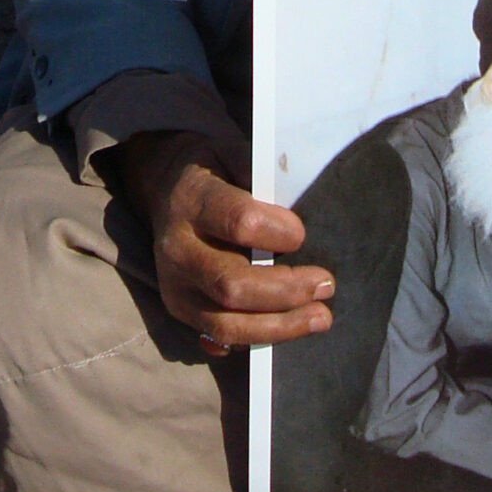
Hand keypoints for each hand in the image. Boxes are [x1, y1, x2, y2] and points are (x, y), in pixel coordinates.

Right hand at [119, 131, 330, 354]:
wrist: (165, 190)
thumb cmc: (214, 171)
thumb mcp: (233, 153)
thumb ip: (263, 175)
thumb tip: (302, 203)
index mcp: (192, 200)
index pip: (239, 223)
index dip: (278, 233)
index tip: (303, 235)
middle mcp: (177, 248)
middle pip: (232, 285)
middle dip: (287, 291)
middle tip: (326, 284)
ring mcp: (174, 285)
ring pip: (226, 323)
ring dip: (280, 326)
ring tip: (320, 317)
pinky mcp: (179, 310)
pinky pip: (221, 338)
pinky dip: (259, 338)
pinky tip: (291, 327)